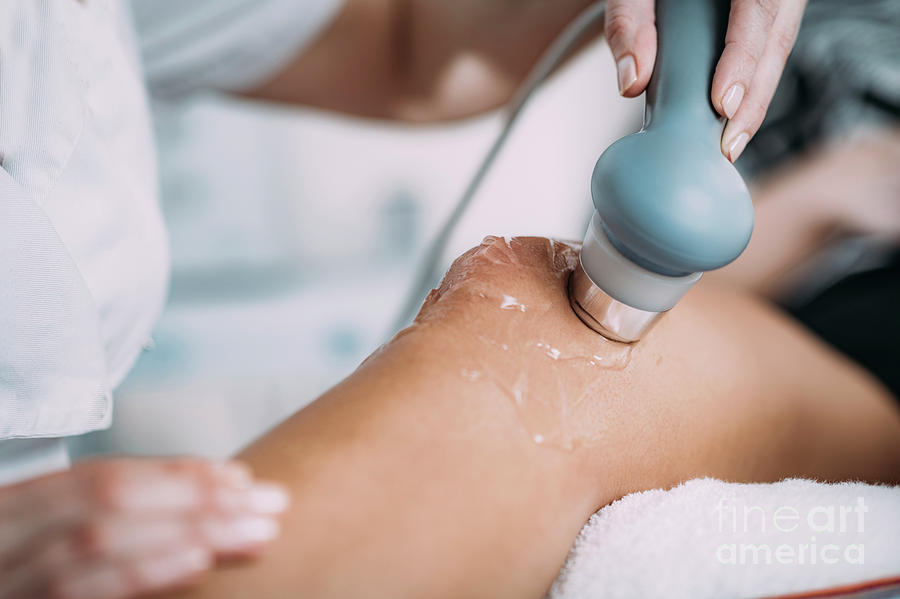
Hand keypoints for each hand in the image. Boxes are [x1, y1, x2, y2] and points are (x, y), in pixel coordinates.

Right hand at [0, 458, 288, 598]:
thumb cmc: (20, 561)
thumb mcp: (45, 530)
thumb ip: (105, 516)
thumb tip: (205, 504)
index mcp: (18, 504)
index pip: (104, 476)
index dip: (176, 474)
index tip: (241, 477)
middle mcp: (10, 531)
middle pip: (113, 502)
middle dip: (199, 498)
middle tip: (272, 503)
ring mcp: (12, 577)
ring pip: (101, 541)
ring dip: (187, 532)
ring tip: (253, 532)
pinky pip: (81, 592)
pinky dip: (143, 574)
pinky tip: (194, 564)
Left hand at [604, 0, 806, 160]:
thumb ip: (628, 20)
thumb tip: (631, 82)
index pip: (759, 7)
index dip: (744, 57)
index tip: (722, 103)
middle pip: (777, 39)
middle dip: (753, 99)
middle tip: (726, 146)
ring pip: (778, 48)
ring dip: (755, 101)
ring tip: (728, 146)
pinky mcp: (768, 13)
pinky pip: (768, 49)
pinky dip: (750, 87)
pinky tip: (731, 123)